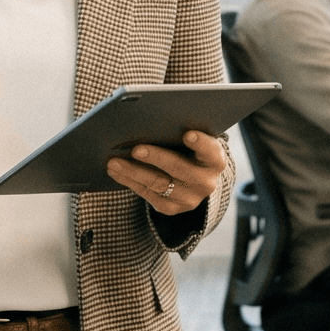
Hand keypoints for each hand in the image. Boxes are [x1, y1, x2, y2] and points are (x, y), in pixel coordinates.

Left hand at [108, 128, 226, 215]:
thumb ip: (179, 132)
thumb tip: (148, 122)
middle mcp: (206, 182)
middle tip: (135, 149)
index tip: (188, 134)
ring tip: (114, 162)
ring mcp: (190, 198)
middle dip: (155, 157)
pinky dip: (130, 182)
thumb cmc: (188, 149)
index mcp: (215, 160)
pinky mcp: (173, 208)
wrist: (194, 177)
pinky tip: (117, 172)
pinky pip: (149, 195)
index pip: (211, 150)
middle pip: (179, 168)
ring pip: (158, 184)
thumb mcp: (191, 141)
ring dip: (133, 172)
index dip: (201, 143)